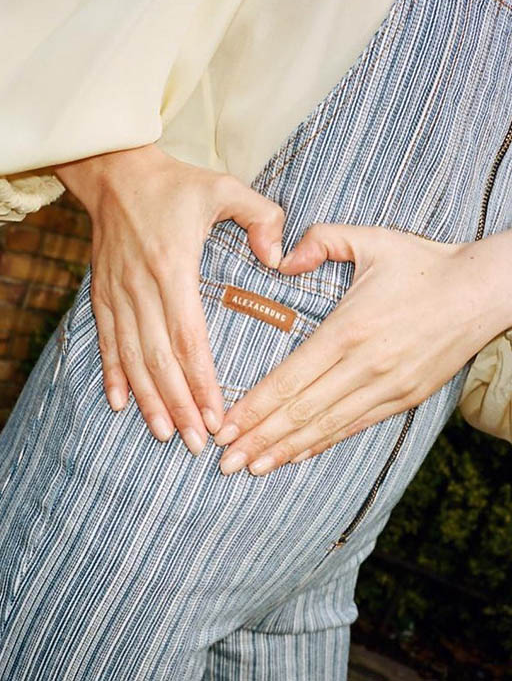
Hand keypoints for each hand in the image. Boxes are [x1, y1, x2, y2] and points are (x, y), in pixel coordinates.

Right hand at [54, 143, 284, 455]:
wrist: (115, 172)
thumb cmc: (176, 184)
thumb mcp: (226, 187)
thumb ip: (261, 217)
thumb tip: (280, 259)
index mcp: (172, 266)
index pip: (188, 337)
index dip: (202, 380)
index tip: (217, 415)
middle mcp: (140, 286)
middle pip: (160, 358)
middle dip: (179, 404)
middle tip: (197, 442)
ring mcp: (117, 292)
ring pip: (132, 357)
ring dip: (149, 399)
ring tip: (164, 434)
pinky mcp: (102, 293)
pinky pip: (106, 340)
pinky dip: (113, 374)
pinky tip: (119, 404)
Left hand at [213, 223, 511, 474]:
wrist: (482, 291)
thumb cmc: (422, 264)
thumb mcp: (370, 238)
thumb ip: (321, 240)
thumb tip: (281, 260)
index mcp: (348, 330)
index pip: (290, 380)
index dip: (254, 408)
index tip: (225, 427)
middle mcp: (365, 366)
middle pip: (301, 412)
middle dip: (259, 439)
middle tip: (224, 462)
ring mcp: (387, 387)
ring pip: (326, 427)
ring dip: (286, 450)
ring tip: (252, 468)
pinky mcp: (404, 398)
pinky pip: (355, 426)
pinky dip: (323, 443)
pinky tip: (297, 456)